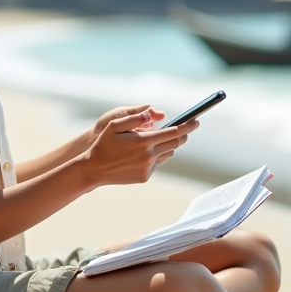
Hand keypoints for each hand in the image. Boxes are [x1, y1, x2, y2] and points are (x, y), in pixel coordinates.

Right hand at [82, 109, 197, 185]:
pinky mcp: (145, 177)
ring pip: (168, 154)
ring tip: (155, 140)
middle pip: (175, 143)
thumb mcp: (114, 125)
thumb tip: (152, 114)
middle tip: (185, 128)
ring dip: (167, 146)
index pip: (173, 132)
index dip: (187, 126)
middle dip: (182, 135)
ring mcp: (148, 168)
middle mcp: (148, 156)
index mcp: (143, 141)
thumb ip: (134, 118)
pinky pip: (158, 163)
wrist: (94, 169)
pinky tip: (143, 154)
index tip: (196, 121)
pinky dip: (156, 156)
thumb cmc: (104, 144)